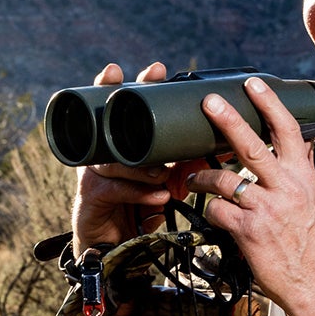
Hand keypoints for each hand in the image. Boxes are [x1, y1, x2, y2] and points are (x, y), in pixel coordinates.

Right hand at [71, 60, 212, 252]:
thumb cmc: (138, 205)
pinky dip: (141, 192)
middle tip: (148, 90)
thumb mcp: (164, 181)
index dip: (139, 85)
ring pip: (117, 159)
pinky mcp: (91, 196)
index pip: (126, 107)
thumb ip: (184, 165)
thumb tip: (223, 151)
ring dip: (144, 165)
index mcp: (121, 143)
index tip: (157, 69)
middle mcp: (103, 151)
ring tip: (164, 171)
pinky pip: (116, 189)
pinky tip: (159, 195)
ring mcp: (94, 172)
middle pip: (112, 121)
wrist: (113, 246)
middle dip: (126, 101)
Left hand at [191, 77, 314, 315]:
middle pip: (251, 145)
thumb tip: (302, 148)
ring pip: (224, 178)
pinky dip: (209, 210)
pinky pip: (217, 211)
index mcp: (303, 178)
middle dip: (227, 119)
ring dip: (202, 176)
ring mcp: (266, 209)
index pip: (288, 131)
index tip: (253, 84)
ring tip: (191, 177)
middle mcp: (285, 188)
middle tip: (208, 102)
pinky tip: (211, 213)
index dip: (269, 104)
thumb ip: (304, 175)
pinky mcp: (249, 231)